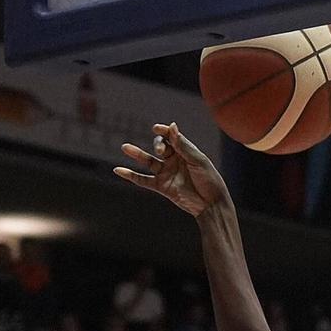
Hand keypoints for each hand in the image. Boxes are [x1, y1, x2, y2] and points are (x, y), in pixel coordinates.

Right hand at [114, 122, 229, 218]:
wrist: (211, 204)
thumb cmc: (209, 180)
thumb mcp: (197, 160)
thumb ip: (183, 145)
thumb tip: (172, 125)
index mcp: (184, 150)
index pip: (171, 136)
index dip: (163, 131)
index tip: (157, 129)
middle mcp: (174, 160)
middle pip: (160, 146)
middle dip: (159, 146)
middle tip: (161, 152)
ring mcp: (166, 173)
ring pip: (148, 161)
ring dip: (137, 154)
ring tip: (125, 147)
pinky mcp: (161, 187)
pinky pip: (143, 180)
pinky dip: (131, 176)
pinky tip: (118, 170)